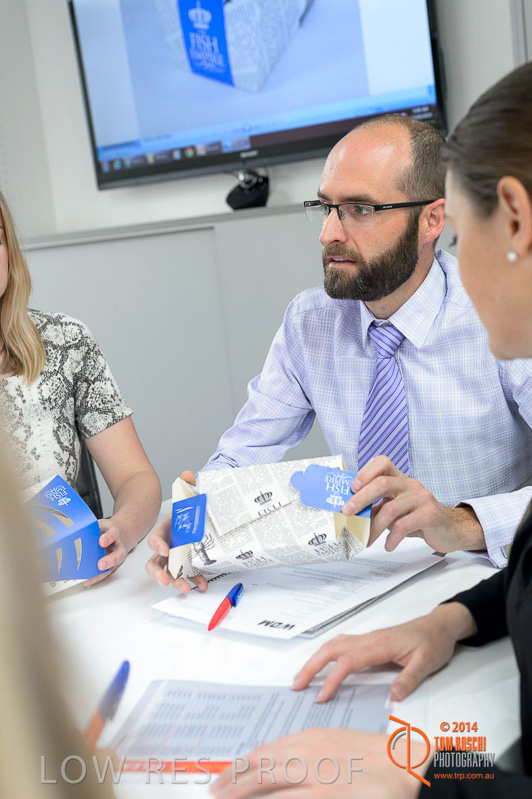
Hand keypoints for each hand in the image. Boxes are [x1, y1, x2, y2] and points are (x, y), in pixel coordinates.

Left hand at [83, 519, 127, 587]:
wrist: (122, 534)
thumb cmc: (109, 530)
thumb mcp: (102, 524)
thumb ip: (92, 528)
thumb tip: (75, 532)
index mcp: (115, 533)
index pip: (113, 534)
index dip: (108, 538)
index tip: (101, 541)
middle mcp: (118, 547)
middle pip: (118, 555)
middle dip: (109, 561)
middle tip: (100, 565)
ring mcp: (116, 557)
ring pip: (112, 567)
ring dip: (101, 574)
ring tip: (89, 578)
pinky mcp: (112, 565)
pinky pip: (106, 572)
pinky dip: (96, 577)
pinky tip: (88, 581)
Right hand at [145, 470, 207, 592]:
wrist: (199, 518)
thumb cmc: (189, 511)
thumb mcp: (190, 498)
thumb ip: (188, 486)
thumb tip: (187, 474)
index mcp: (164, 531)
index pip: (155, 539)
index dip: (158, 545)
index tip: (165, 550)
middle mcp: (167, 547)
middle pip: (155, 563)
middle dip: (158, 573)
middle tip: (165, 580)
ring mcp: (175, 558)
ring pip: (169, 573)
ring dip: (175, 582)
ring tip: (184, 588)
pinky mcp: (186, 565)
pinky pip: (187, 575)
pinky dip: (194, 581)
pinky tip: (202, 585)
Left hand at [211, 729, 427, 798]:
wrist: (403, 764)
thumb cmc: (374, 756)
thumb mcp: (336, 746)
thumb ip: (310, 754)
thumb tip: (287, 767)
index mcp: (310, 739)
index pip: (266, 750)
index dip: (243, 763)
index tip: (227, 772)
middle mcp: (307, 752)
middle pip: (260, 764)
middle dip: (233, 777)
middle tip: (215, 788)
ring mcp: (315, 775)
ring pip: (267, 782)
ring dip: (241, 791)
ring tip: (224, 798)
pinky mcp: (326, 795)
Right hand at [292, 603, 475, 702]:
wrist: (438, 626)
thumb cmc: (433, 643)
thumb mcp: (427, 663)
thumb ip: (409, 679)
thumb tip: (392, 697)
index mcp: (379, 645)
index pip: (349, 662)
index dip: (333, 679)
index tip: (321, 697)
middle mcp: (369, 639)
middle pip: (332, 648)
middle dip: (312, 666)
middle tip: (296, 685)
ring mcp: (367, 639)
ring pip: (334, 644)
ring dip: (316, 659)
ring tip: (302, 677)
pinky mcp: (369, 642)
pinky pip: (341, 645)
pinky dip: (326, 655)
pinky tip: (322, 665)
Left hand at [342, 456, 483, 552]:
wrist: (450, 529)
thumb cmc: (417, 518)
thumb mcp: (396, 508)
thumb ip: (376, 507)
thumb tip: (349, 512)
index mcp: (400, 479)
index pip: (382, 462)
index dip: (366, 472)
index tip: (352, 487)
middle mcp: (410, 484)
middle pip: (382, 483)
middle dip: (360, 499)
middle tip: (347, 513)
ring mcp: (421, 498)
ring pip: (391, 509)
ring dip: (374, 527)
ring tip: (367, 540)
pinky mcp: (429, 514)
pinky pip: (404, 525)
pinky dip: (392, 537)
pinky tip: (388, 545)